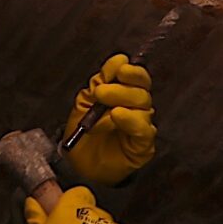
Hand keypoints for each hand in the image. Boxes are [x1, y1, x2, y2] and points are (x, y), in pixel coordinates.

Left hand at [63, 54, 154, 185]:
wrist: (78, 163)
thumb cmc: (83, 131)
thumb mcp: (86, 100)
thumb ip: (101, 80)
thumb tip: (118, 60)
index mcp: (126, 94)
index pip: (137, 77)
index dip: (129, 71)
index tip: (117, 69)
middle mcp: (138, 108)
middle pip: (140, 90)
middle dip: (120, 87)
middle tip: (100, 92)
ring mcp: (142, 126)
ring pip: (143, 106)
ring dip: (121, 100)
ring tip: (104, 106)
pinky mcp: (144, 146)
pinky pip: (143, 129)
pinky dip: (130, 120)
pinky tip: (117, 115)